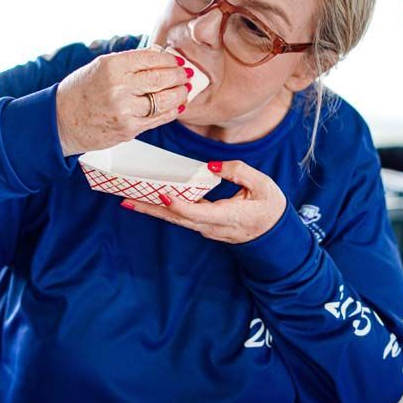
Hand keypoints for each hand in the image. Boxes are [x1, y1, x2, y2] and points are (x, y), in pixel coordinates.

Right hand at [56, 48, 191, 155]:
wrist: (61, 121)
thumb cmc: (81, 91)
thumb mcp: (101, 67)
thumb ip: (129, 62)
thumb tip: (160, 57)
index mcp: (113, 66)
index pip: (152, 58)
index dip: (170, 60)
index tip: (177, 61)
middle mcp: (119, 87)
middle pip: (162, 78)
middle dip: (179, 76)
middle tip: (186, 74)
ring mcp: (125, 110)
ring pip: (164, 100)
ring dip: (179, 94)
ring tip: (184, 90)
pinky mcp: (128, 129)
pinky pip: (158, 119)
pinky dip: (171, 111)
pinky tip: (176, 106)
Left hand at [120, 160, 286, 243]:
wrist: (275, 234)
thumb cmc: (270, 207)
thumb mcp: (262, 185)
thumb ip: (238, 171)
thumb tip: (212, 167)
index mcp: (228, 217)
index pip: (197, 213)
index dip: (179, 204)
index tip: (163, 192)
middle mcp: (213, 227)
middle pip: (177, 219)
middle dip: (152, 209)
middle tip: (127, 200)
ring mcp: (207, 228)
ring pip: (176, 219)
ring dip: (153, 209)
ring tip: (130, 199)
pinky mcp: (205, 224)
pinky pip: (181, 217)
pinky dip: (164, 208)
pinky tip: (150, 199)